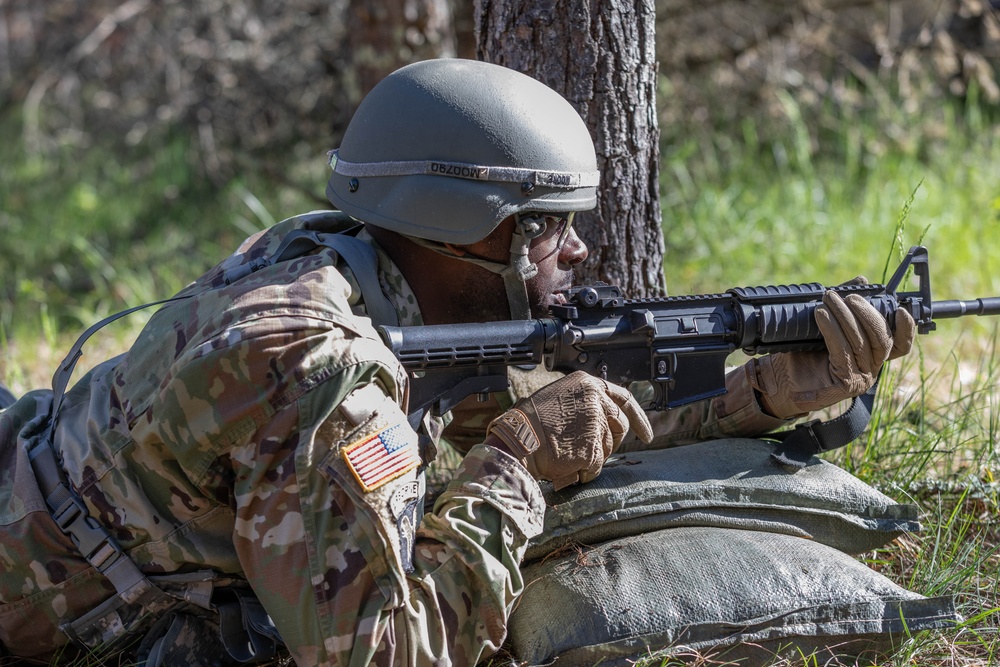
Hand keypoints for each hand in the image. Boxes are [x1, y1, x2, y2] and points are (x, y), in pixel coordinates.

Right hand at [487, 371, 652, 489]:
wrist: (516, 440)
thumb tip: (604, 419)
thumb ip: (584, 403)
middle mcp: (596, 400)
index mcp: (587, 384)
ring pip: (608, 448)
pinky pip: (596, 467)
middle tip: (594, 450)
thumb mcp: (559, 398)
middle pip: (621, 425)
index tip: (647, 433)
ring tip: (566, 453)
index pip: (624, 398)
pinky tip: (565, 465)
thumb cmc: (529, 422)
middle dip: (613, 441)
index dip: (639, 417)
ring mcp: (596, 425)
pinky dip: (583, 471)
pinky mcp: (593, 449)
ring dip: (592, 456)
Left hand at [748, 290, 915, 418]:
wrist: (781, 380)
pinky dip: (831, 330)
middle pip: (881, 340)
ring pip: (860, 343)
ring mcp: (859, 378)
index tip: (900, 309)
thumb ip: (846, 304)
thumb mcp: (829, 324)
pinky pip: (841, 352)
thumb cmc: (805, 351)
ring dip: (844, 317)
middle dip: (866, 313)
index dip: (906, 328)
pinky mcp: (843, 385)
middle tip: (847, 296)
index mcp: (872, 355)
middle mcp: (871, 368)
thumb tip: (861, 280)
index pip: (900, 344)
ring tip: (828, 300)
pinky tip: (821, 315)